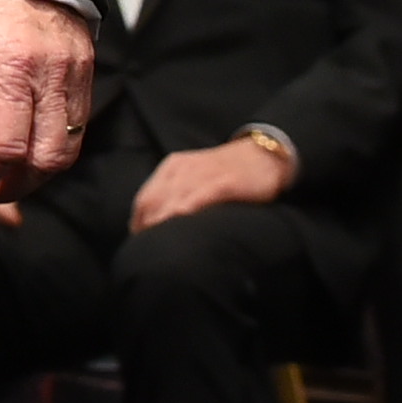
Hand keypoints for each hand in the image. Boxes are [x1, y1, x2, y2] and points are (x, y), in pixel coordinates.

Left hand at [0, 0, 92, 201]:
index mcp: (12, 66)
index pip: (6, 147)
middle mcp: (54, 75)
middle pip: (45, 160)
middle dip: (11, 185)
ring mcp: (77, 74)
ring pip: (67, 150)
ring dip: (35, 175)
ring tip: (0, 179)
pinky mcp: (87, 72)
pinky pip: (78, 128)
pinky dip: (52, 150)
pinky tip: (24, 152)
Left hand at [129, 134, 292, 229]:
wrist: (264, 155)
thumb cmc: (228, 171)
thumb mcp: (195, 175)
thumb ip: (178, 192)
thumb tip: (161, 220)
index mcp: (172, 167)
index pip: (145, 196)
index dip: (138, 219)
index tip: (138, 238)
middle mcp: (182, 169)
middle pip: (153, 199)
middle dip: (146, 224)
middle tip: (146, 247)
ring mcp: (202, 174)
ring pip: (172, 199)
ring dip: (161, 220)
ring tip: (157, 242)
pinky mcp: (224, 182)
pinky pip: (200, 195)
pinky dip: (187, 208)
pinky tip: (180, 221)